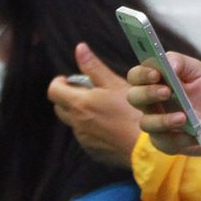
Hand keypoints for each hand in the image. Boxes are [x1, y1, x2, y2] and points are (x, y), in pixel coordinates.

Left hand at [48, 43, 141, 167]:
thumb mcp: (115, 84)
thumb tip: (80, 48)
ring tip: (103, 110)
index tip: (67, 80)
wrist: (146, 146)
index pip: (53, 91)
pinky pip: (87, 138)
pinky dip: (93, 130)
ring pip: (74, 123)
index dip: (59, 83)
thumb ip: (94, 66)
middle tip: (85, 93)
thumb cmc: (134, 112)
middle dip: (68, 97)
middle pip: (60, 107)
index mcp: (80, 103)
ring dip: (81, 114)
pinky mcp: (94, 152)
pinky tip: (112, 127)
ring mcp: (84, 139)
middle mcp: (77, 123)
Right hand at [126, 51, 200, 200]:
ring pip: (146, 123)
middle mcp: (151, 103)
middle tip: (167, 92)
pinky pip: (167, 142)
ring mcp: (156, 124)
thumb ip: (183, 63)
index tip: (156, 73)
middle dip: (148, 93)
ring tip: (184, 117)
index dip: (142, 74)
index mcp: (156, 82)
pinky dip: (185, 138)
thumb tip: (168, 64)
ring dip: (164, 120)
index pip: (137, 75)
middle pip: (133, 97)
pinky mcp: (166, 143)